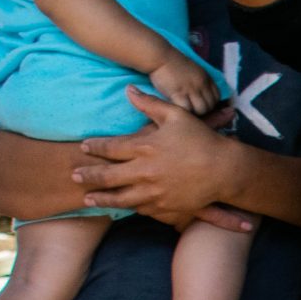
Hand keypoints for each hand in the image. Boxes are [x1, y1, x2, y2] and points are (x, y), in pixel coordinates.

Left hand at [76, 89, 254, 230]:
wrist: (225, 171)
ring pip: (120, 198)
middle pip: (107, 176)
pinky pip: (141, 209)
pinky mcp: (165, 207)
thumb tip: (128, 90)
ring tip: (88, 199)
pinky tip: (121, 207)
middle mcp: (144, 172)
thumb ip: (150, 104)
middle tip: (74, 176)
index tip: (84, 147)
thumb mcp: (176, 115)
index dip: (94, 147)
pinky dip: (128, 208)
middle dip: (88, 176)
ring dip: (101, 198)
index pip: (110, 147)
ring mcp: (153, 193)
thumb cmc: (202, 140)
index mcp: (144, 147)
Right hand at [149, 52, 219, 117]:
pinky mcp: (179, 93)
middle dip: (203, 111)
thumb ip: (199, 81)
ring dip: (194, 113)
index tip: (201, 105)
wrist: (159, 57)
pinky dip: (183, 111)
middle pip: (211, 106)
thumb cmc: (172, 63)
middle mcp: (202, 84)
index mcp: (206, 77)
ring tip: (184, 110)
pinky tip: (176, 108)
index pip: (217, 97)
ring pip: (201, 110)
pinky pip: (187, 109)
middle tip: (192, 110)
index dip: (211, 104)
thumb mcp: (193, 70)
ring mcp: (191, 89)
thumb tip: (201, 95)